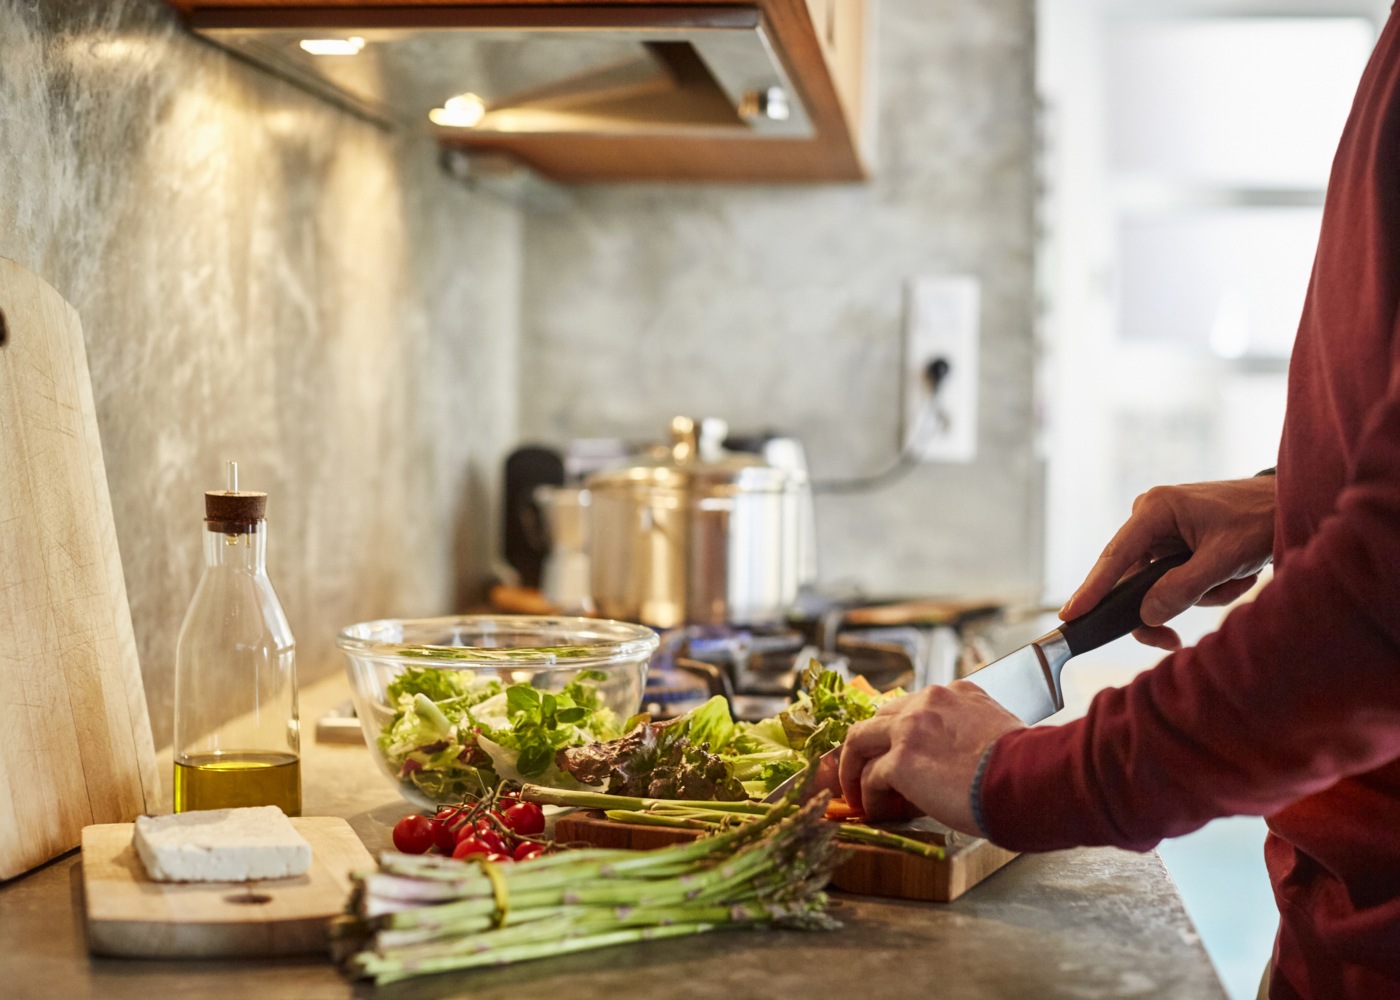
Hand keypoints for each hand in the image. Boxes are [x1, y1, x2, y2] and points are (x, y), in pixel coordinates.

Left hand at [838, 681, 1023, 834]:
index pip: (915, 706)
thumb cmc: (1030, 767)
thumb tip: (968, 763)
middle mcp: (930, 701)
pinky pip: (870, 776)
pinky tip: (876, 811)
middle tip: (867, 771)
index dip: (903, 733)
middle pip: (881, 717)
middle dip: (870, 745)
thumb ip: (975, 734)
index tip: (901, 754)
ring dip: (854, 768)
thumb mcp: (1002, 732)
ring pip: (860, 740)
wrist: (1033, 779)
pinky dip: (868, 796)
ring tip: (857, 794)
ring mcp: (911, 729)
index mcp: (958, 693)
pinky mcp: (901, 761)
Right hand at [1060, 477, 1276, 649]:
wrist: (1288, 503)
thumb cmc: (1259, 520)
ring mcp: (1161, 531)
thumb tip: (1146, 615)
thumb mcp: (1224, 558)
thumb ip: (1183, 588)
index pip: (1115, 556)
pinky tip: (1232, 575)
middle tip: (1172, 640)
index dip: (1092, 590)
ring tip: (1236, 579)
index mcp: (1155, 509)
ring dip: (1198, 594)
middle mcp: (1150, 517)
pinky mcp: (1175, 543)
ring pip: (1157, 586)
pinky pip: (1174, 581)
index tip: (1070, 614)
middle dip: (1165, 604)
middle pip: (1134, 579)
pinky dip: (1203, 588)